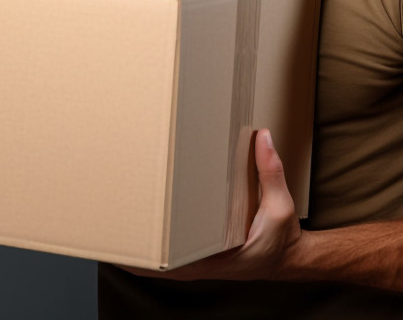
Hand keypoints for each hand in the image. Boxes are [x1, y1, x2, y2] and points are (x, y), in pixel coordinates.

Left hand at [126, 128, 306, 280]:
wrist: (288, 259)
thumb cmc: (282, 239)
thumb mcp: (281, 206)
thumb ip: (271, 172)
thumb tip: (262, 138)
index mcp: (217, 259)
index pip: (173, 262)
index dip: (147, 254)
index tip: (130, 234)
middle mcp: (202, 265)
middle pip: (157, 265)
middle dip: (135, 249)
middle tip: (114, 223)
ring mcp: (199, 264)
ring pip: (160, 265)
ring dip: (140, 250)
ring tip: (116, 227)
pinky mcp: (200, 257)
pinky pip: (171, 258)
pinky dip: (154, 251)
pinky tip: (138, 235)